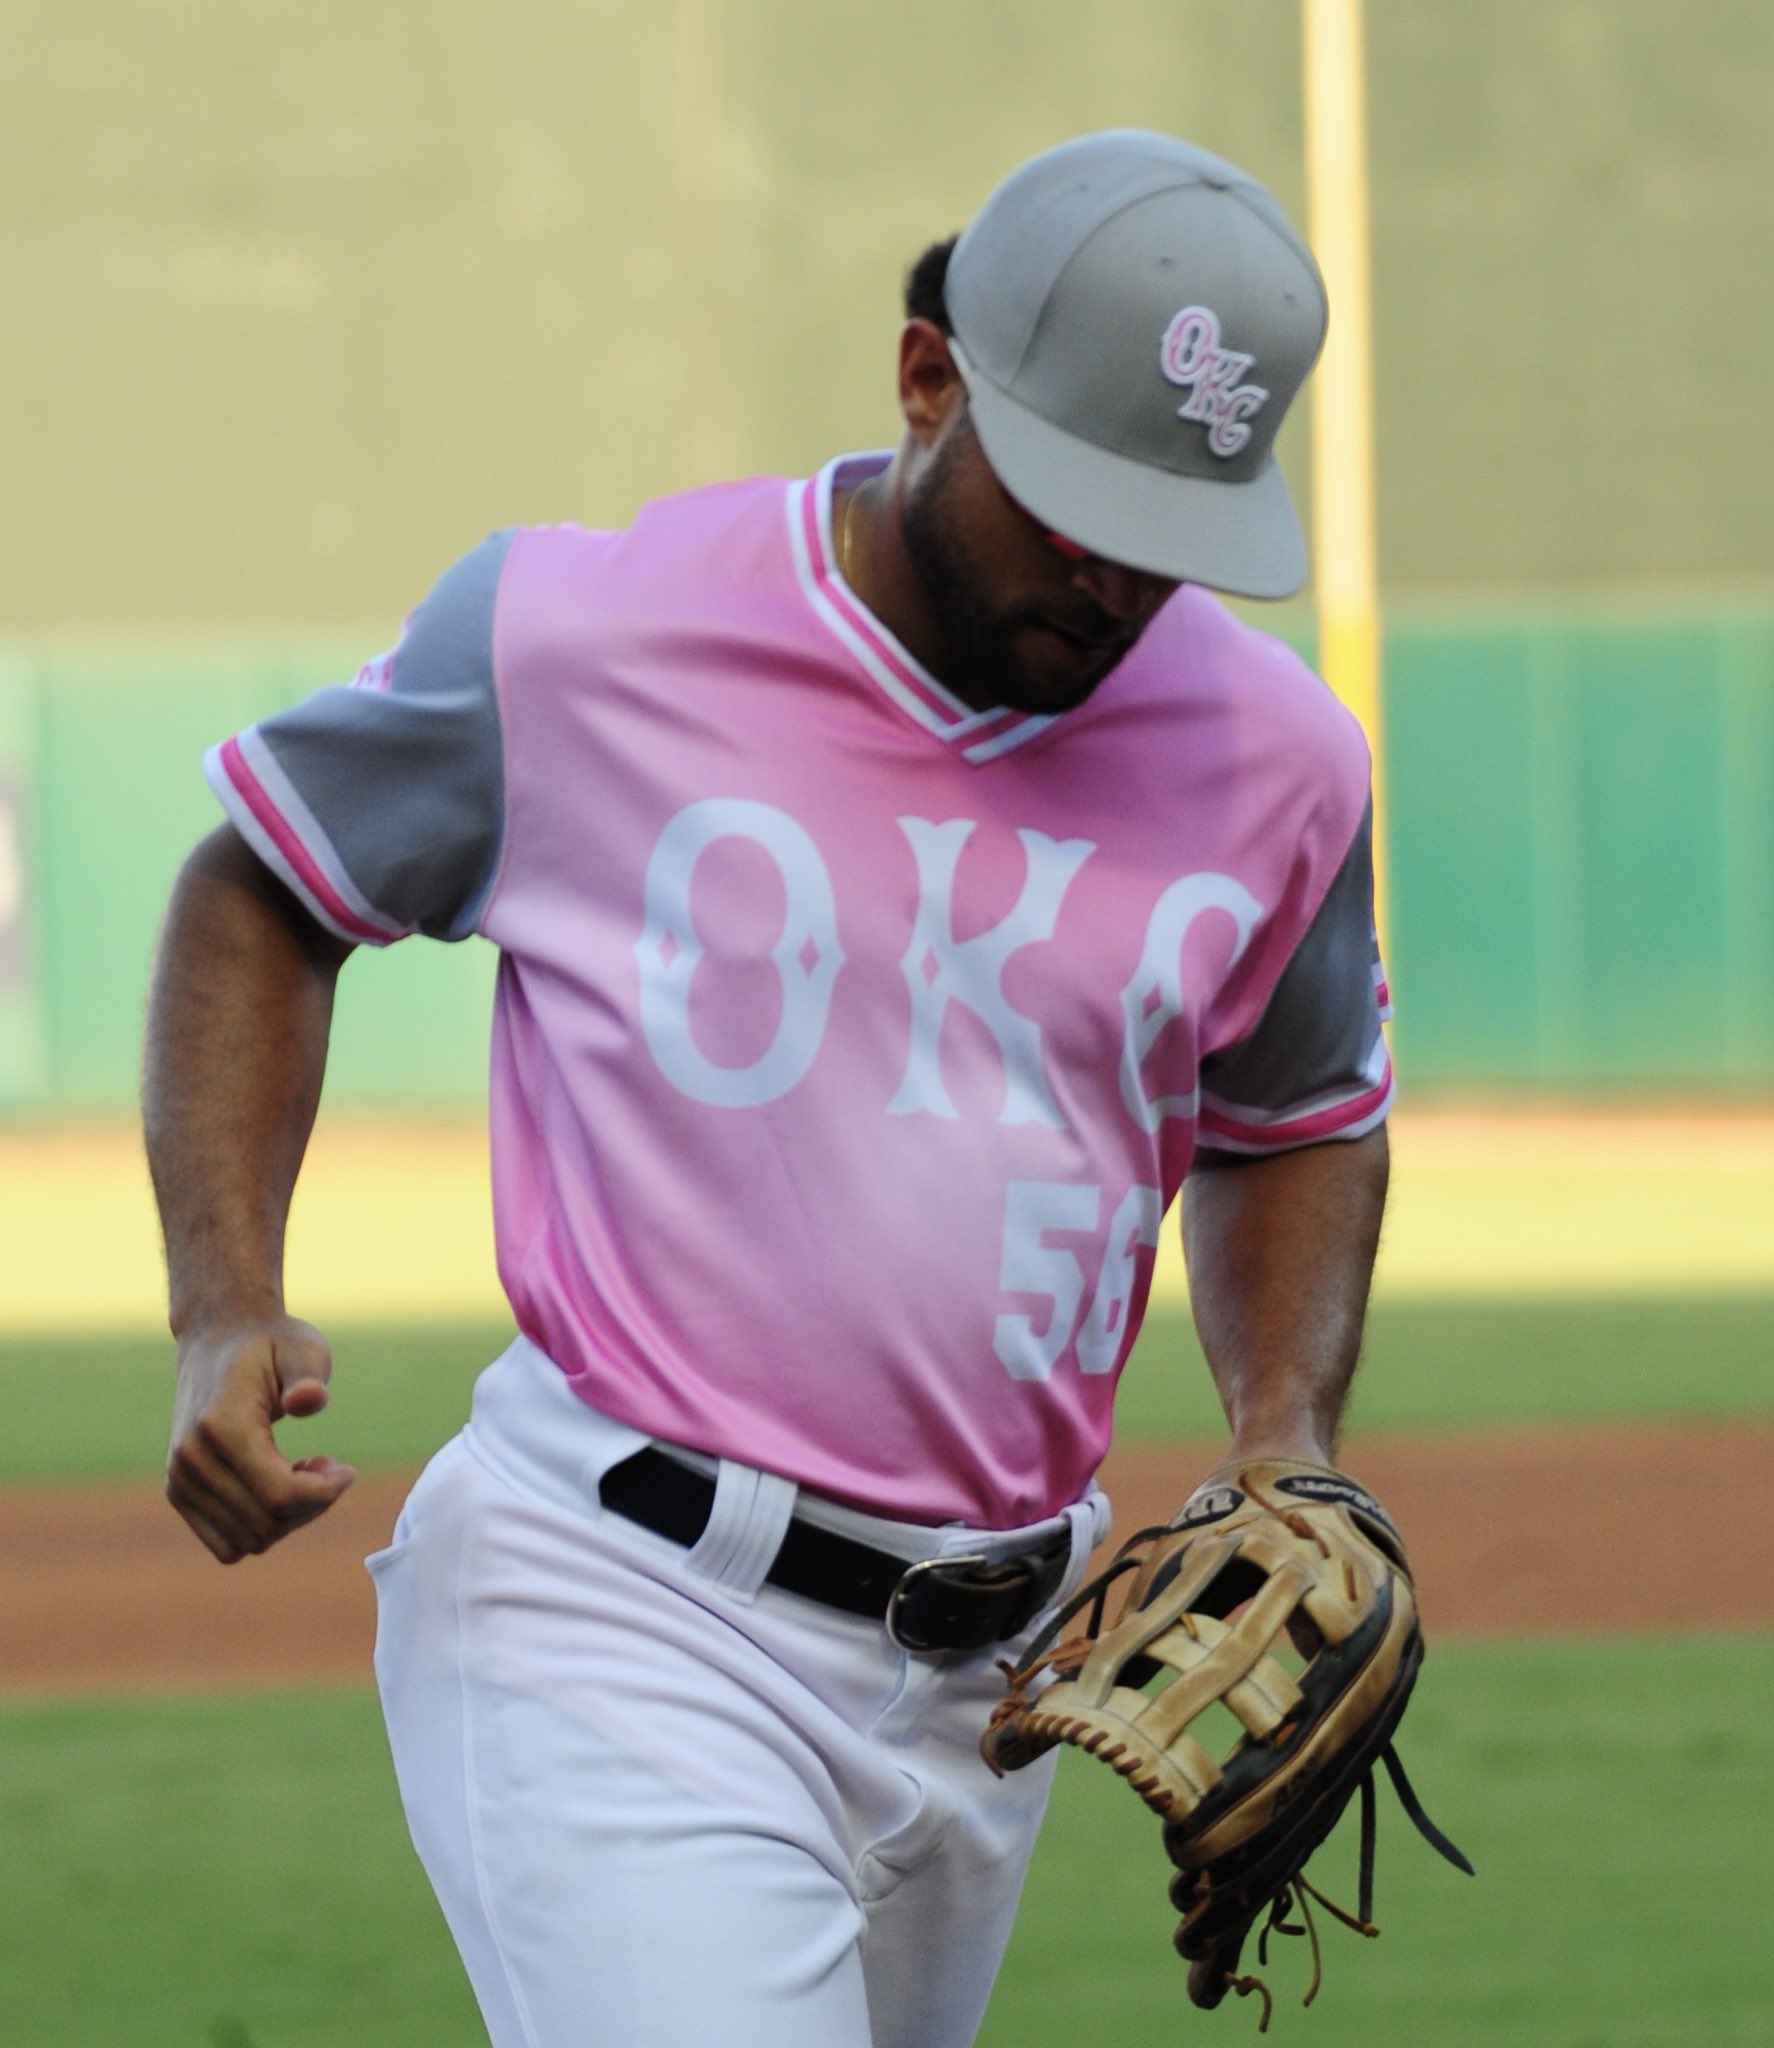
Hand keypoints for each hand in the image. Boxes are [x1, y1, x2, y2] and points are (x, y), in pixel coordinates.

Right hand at [166, 1314, 357, 1562]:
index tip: (348, 1471)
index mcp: (222, 1426)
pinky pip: (226, 1544)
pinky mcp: (179, 1492)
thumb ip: (309, 1376)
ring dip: (288, 1519)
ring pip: (247, 1541)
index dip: (325, 1494)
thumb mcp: (302, 1348)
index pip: (279, 1495)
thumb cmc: (271, 1344)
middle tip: (329, 1467)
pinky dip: (260, 1529)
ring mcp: (180, 1479)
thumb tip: (308, 1400)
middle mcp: (192, 1460)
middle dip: (312, 1505)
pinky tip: (278, 1488)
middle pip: (267, 1524)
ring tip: (304, 1474)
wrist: (218, 1339)